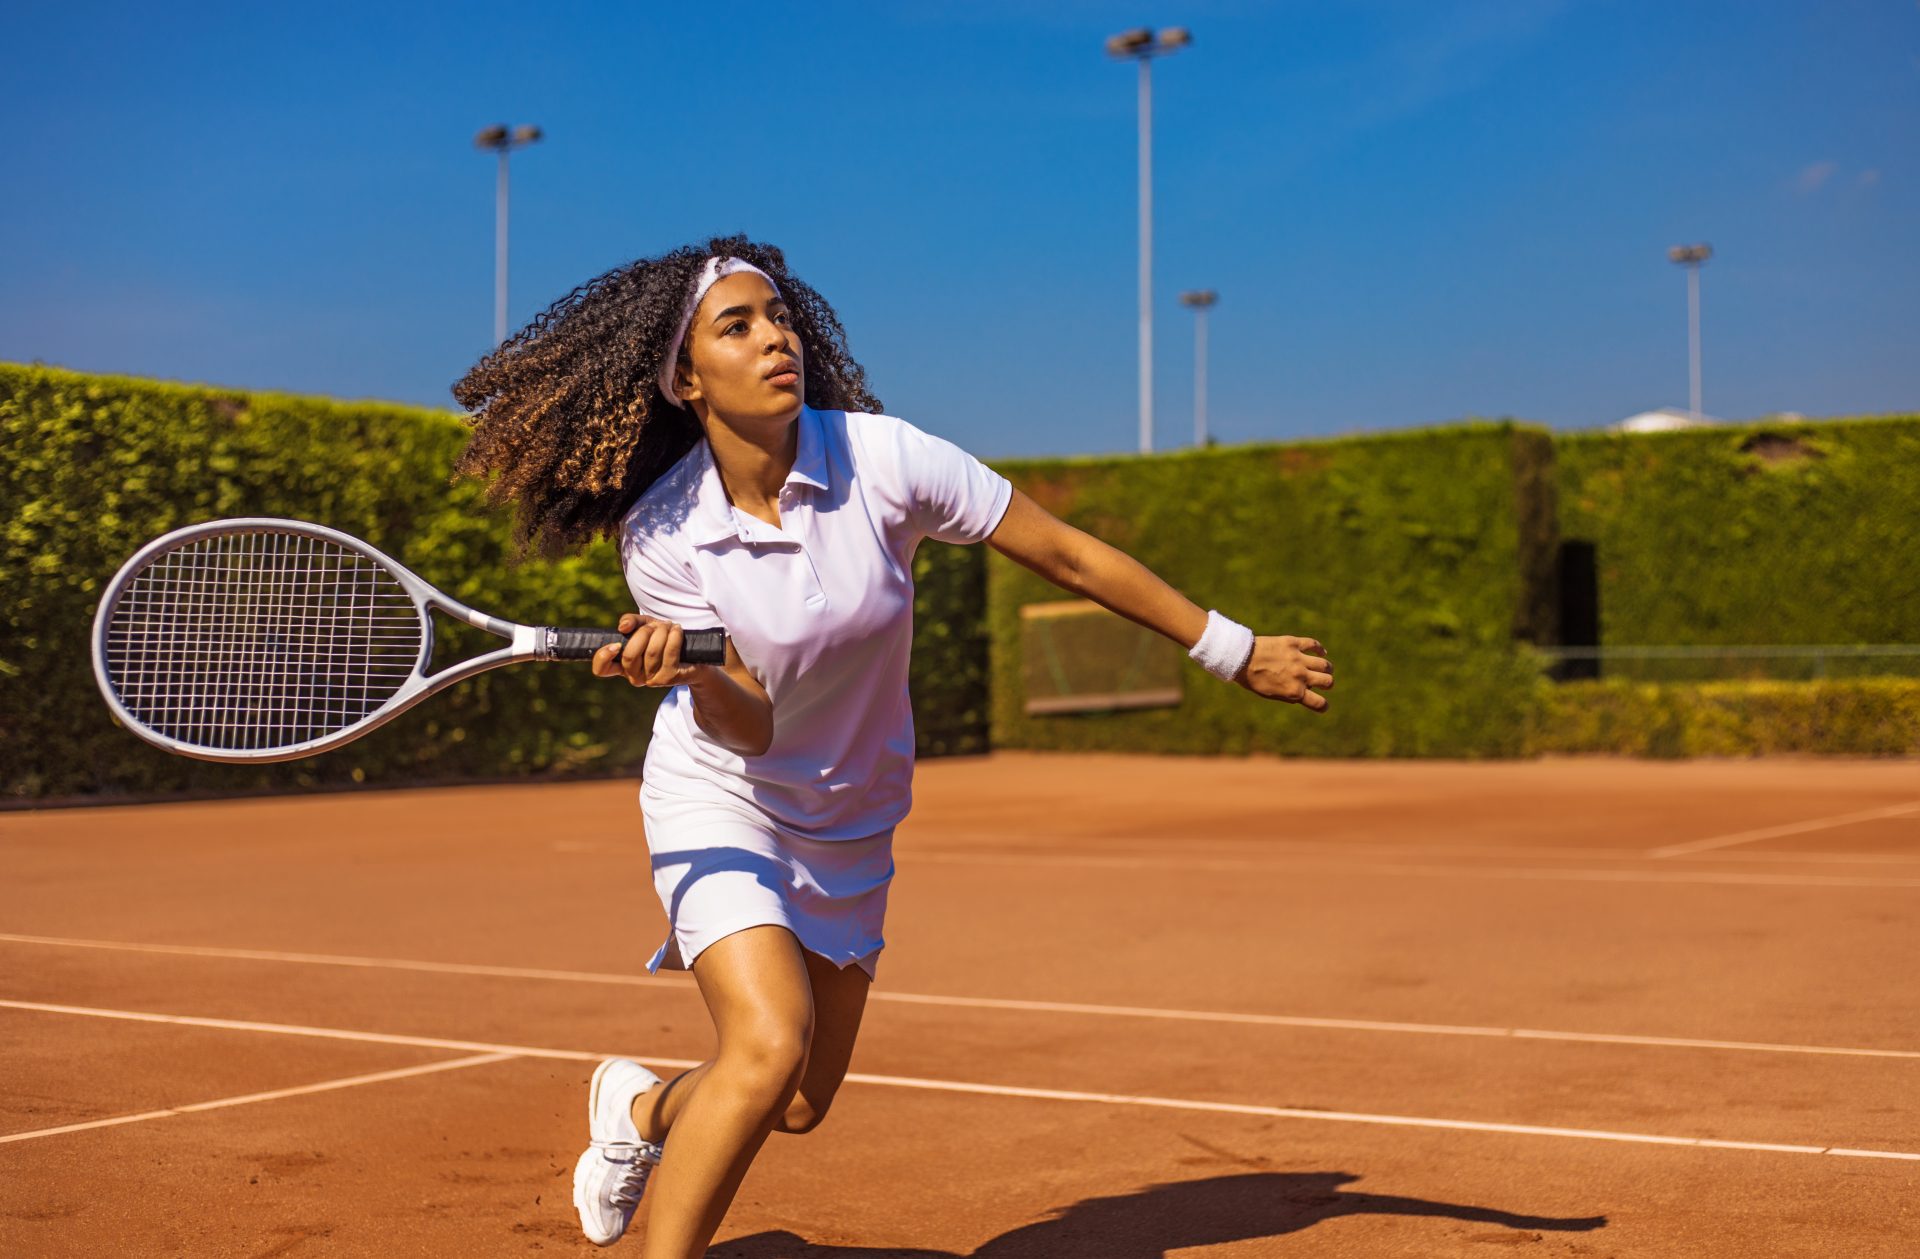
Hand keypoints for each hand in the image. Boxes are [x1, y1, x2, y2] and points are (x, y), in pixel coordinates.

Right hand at [590, 614, 707, 687]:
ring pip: (651, 651)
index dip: (603, 656)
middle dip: (643, 633)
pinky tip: (677, 630)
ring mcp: (652, 680)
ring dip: (661, 632)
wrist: (692, 654)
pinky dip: (674, 636)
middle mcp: (635, 677)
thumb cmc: (663, 639)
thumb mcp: (644, 626)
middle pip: (629, 654)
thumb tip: (622, 627)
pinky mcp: (670, 678)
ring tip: (669, 626)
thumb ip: (630, 621)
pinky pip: (669, 652)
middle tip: (655, 626)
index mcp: (623, 666)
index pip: (601, 669)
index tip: (615, 643)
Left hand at [1237, 635, 1333, 711]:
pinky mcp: (1293, 643)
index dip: (1323, 705)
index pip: (1319, 703)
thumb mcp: (1271, 694)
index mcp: (1294, 692)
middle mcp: (1299, 676)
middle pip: (1327, 681)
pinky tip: (1321, 653)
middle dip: (1327, 684)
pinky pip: (1314, 645)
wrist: (1240, 658)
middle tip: (1322, 682)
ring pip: (1324, 665)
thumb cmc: (1252, 679)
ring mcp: (1298, 659)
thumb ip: (1290, 695)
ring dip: (1326, 668)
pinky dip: (1320, 650)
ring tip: (1323, 668)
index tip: (1322, 704)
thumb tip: (1304, 693)